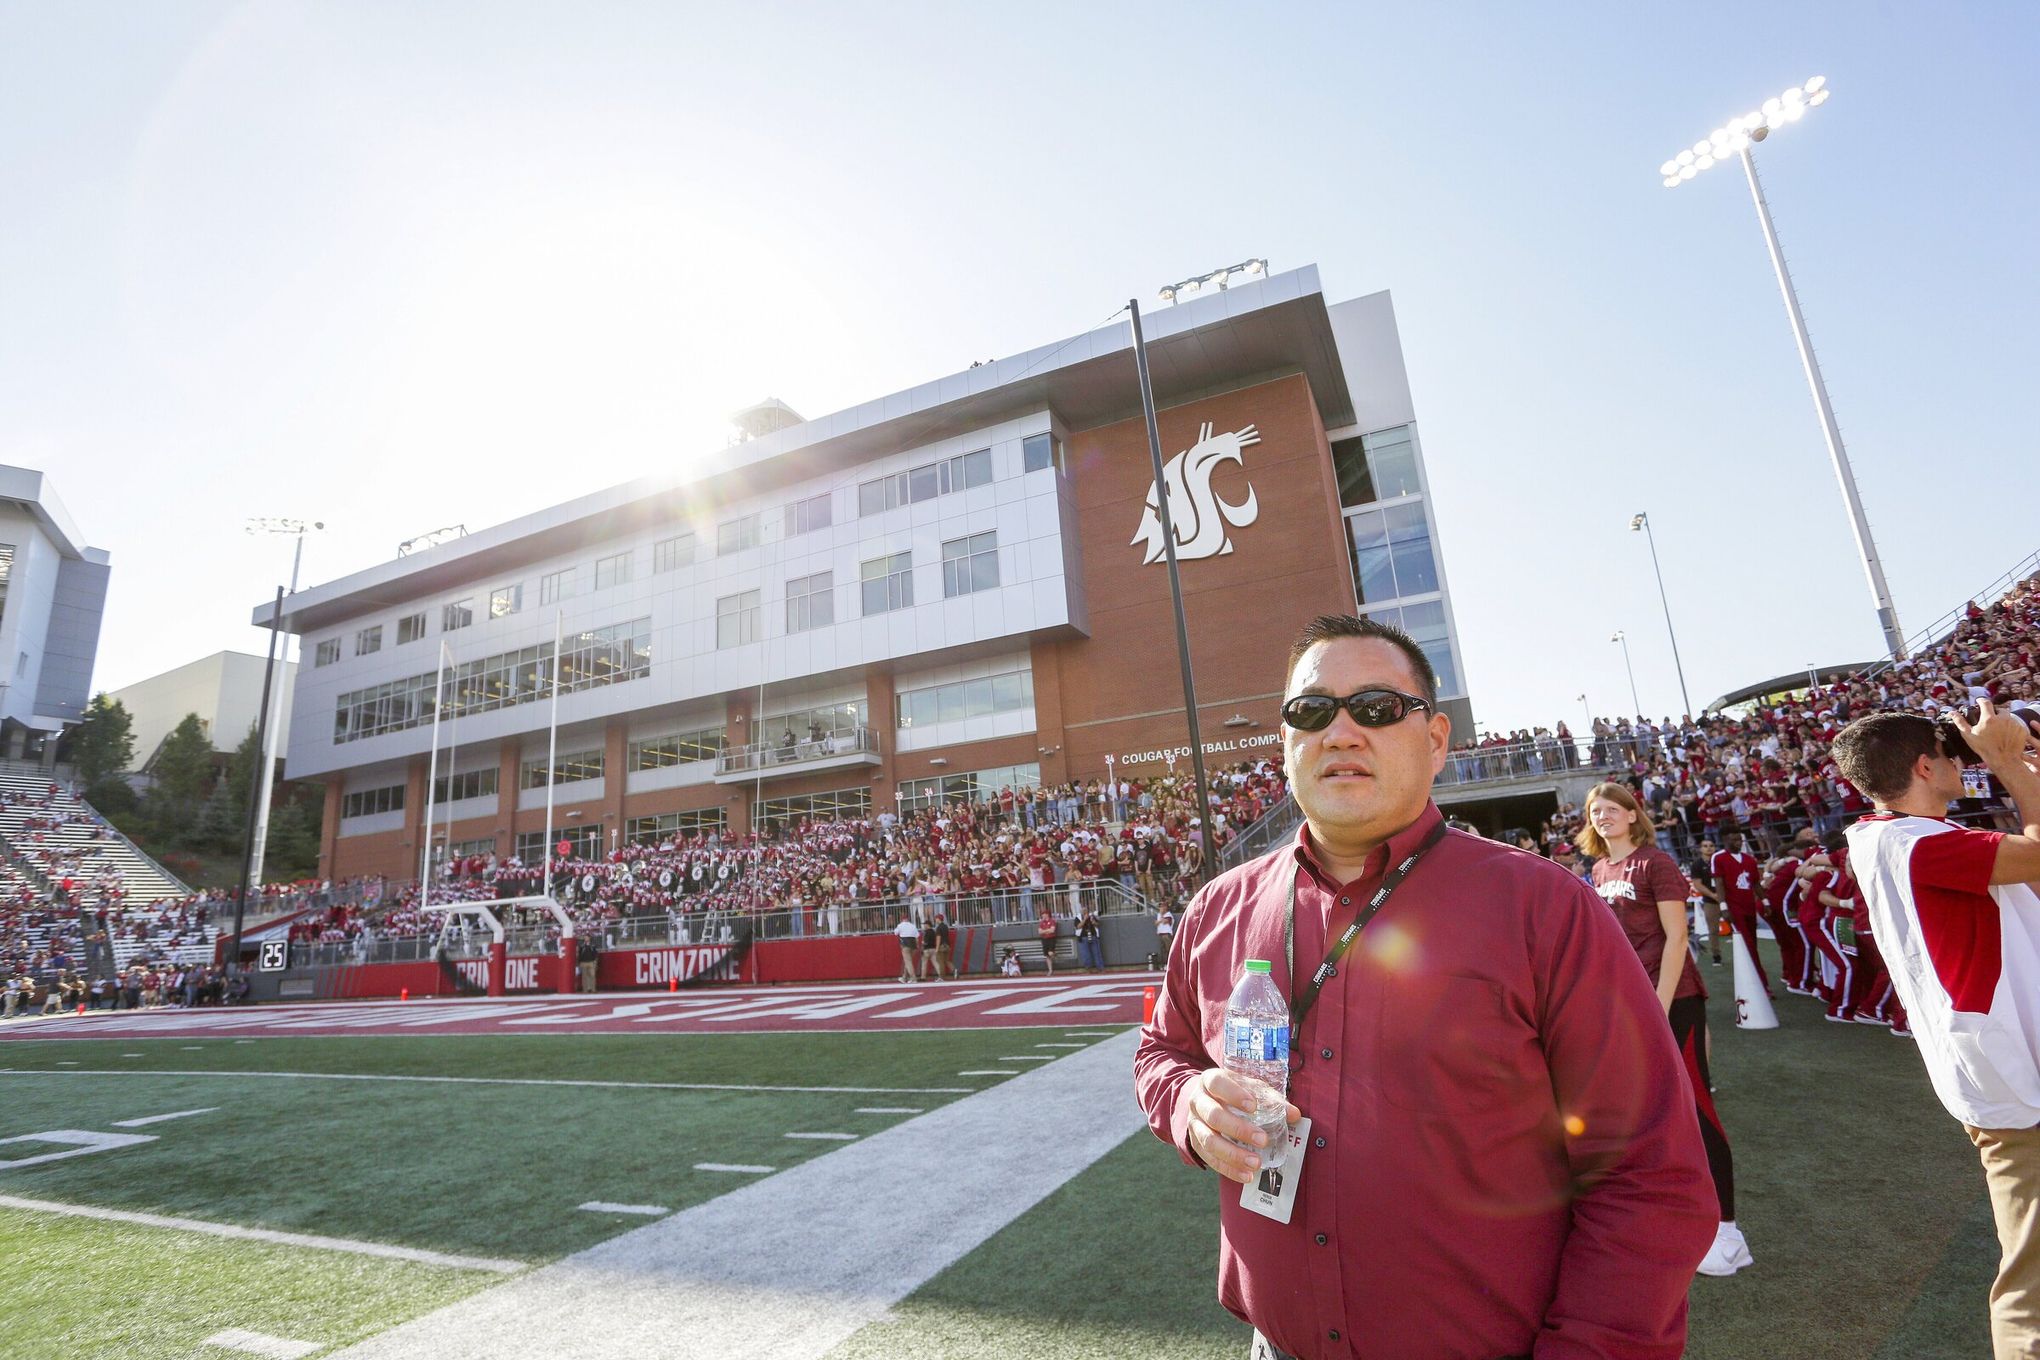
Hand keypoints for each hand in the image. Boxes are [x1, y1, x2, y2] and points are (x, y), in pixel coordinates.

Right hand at [1178, 1069, 1302, 1184]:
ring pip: (1209, 1141)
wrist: (1205, 1099)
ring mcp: (1194, 1123)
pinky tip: (1246, 1175)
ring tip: (1256, 1163)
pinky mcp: (1195, 1143)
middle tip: (1262, 1140)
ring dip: (1233, 1154)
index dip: (1233, 1094)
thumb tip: (1294, 1114)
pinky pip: (1209, 1159)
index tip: (1253, 1107)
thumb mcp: (1249, 1088)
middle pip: (1213, 1116)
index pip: (1217, 1083)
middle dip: (1239, 1129)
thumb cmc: (1232, 1092)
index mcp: (1210, 1081)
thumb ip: (1270, 1099)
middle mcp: (1198, 1101)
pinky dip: (1228, 1169)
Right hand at [1955, 700, 2039, 772]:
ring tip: (1999, 732)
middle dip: (1995, 713)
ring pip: (2008, 717)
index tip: (1979, 701)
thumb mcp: (1968, 735)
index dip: (1981, 700)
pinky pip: (2016, 725)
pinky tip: (2007, 736)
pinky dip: (2012, 729)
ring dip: (2004, 721)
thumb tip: (1952, 713)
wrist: (2004, 760)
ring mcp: (2014, 723)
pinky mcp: (2022, 730)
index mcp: (1989, 718)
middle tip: (1991, 722)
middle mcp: (2003, 718)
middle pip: (1999, 710)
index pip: (1985, 703)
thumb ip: (1960, 722)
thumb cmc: (1984, 749)